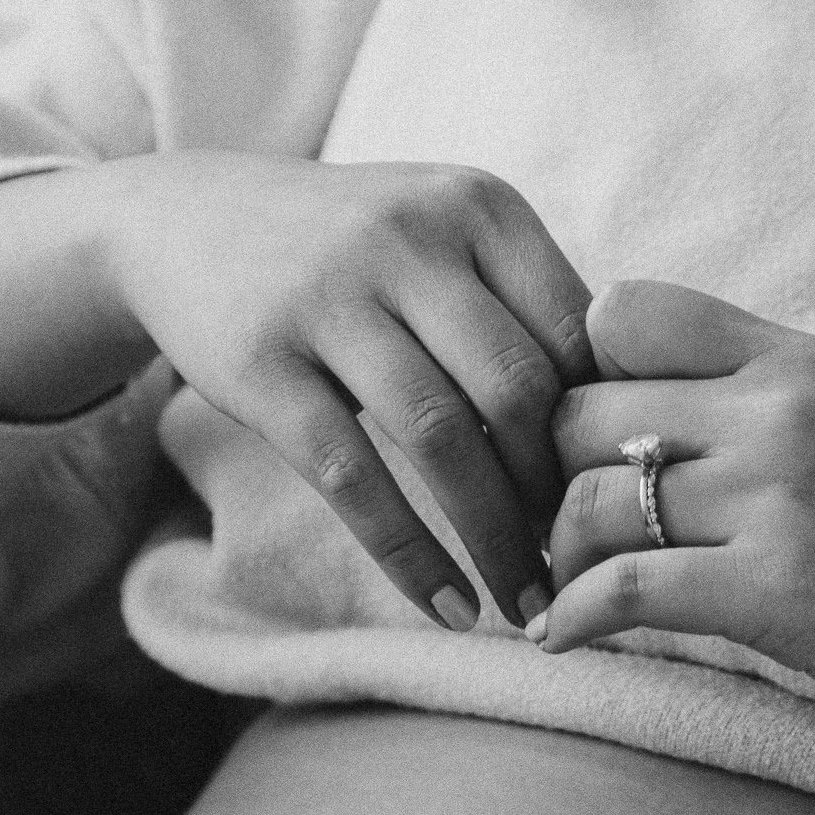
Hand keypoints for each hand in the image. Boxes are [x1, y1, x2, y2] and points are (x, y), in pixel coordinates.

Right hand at [0, 152, 595, 629]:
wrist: (180, 219)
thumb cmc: (347, 249)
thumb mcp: (441, 233)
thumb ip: (525, 303)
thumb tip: (633, 421)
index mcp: (479, 206)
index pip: (580, 333)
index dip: (606, 431)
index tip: (619, 504)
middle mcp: (411, 237)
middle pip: (522, 391)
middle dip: (558, 497)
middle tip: (580, 571)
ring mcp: (331, 296)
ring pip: (444, 441)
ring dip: (496, 543)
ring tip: (524, 608)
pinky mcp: (263, 361)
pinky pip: (356, 478)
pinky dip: (411, 556)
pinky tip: (446, 607)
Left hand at [541, 282, 814, 733]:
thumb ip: (768, 400)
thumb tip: (662, 416)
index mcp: (798, 357)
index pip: (622, 311)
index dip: (580, 373)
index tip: (589, 442)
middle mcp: (778, 409)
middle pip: (579, 409)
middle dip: (548, 475)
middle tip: (553, 533)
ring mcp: (776, 497)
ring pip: (583, 500)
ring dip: (553, 557)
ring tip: (563, 593)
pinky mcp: (774, 590)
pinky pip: (620, 590)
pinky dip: (570, 620)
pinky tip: (564, 642)